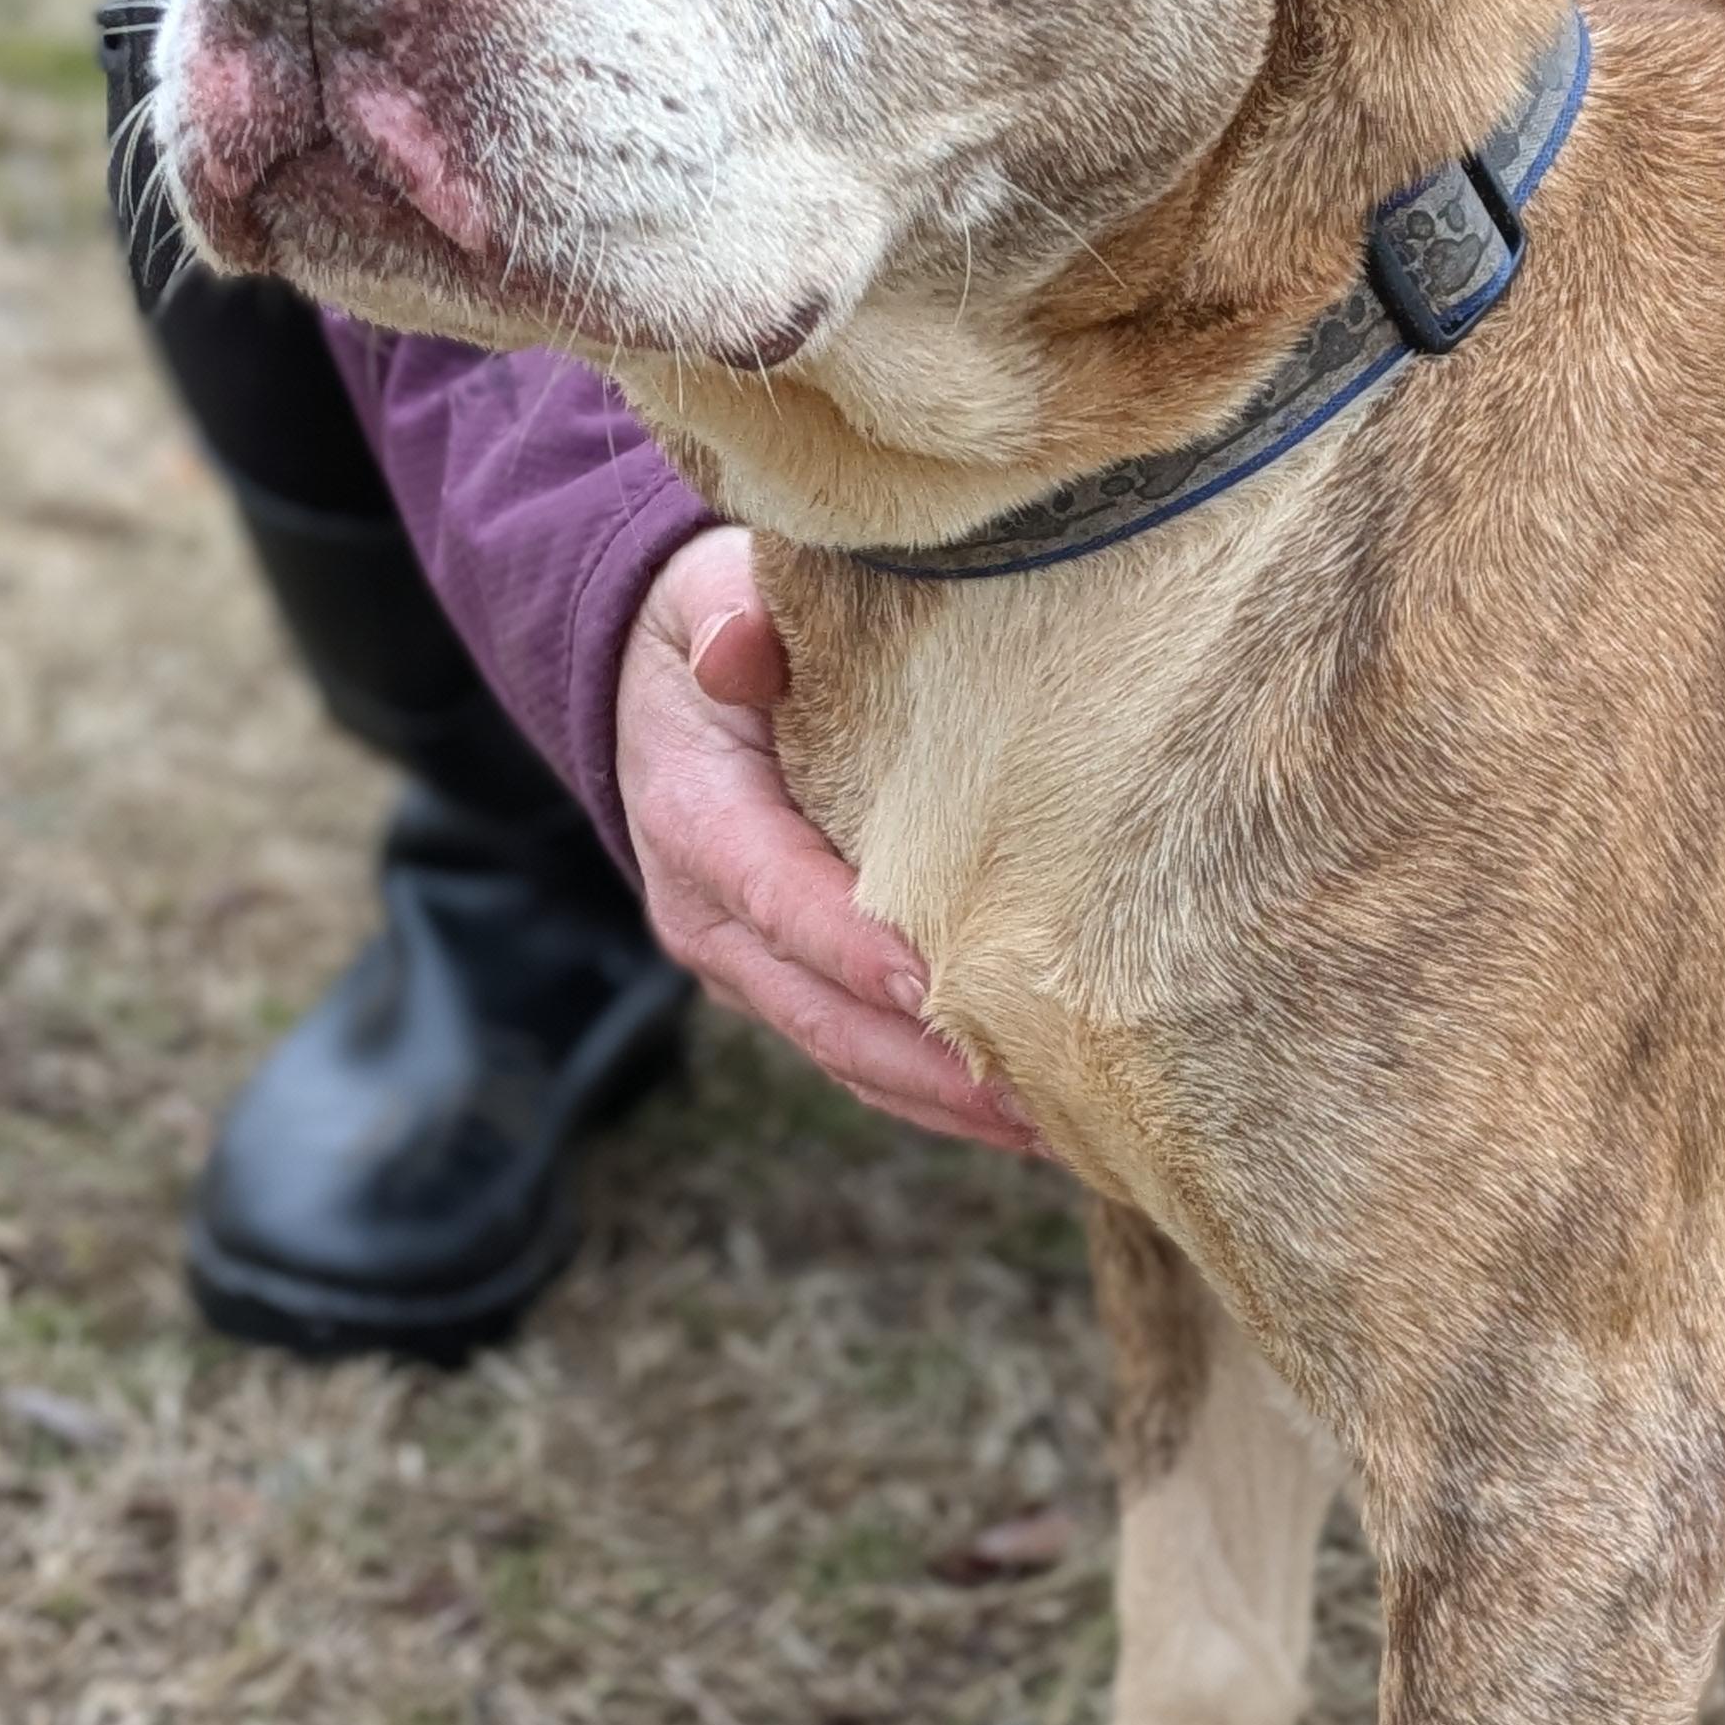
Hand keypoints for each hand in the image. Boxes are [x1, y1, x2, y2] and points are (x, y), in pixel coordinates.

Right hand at [615, 526, 1042, 1153]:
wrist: (661, 688)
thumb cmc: (717, 627)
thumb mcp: (707, 594)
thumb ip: (728, 615)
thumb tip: (741, 648)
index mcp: (694, 816)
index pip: (777, 894)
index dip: (852, 947)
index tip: (938, 986)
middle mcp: (709, 914)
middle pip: (821, 1011)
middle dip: (927, 1063)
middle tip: (1040, 1094)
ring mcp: (748, 965)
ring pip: (847, 1056)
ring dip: (947, 1102)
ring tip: (1063, 1130)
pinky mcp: (789, 988)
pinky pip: (862, 1059)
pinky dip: (938, 1097)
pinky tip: (1033, 1119)